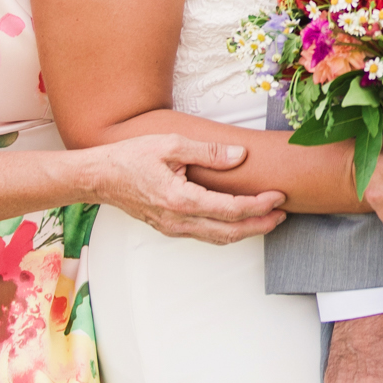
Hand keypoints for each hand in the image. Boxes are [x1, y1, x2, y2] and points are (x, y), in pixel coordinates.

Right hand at [87, 135, 287, 244]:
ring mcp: (173, 228)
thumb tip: (240, 156)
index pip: (231, 210)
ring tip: (269, 219)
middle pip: (230, 232)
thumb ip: (208, 152)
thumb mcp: (170, 144)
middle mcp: (178, 221)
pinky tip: (239, 220)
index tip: (279, 196)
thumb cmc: (130, 157)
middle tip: (284, 214)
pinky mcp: (169, 227)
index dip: (259, 205)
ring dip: (246, 230)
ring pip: (218, 238)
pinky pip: (205, 235)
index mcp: (181, 200)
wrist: (98, 177)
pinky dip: (227, 230)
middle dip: (261, 225)